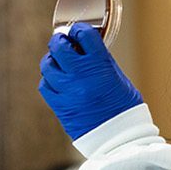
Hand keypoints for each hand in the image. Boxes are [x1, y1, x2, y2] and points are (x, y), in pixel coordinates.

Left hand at [38, 22, 143, 139]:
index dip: (79, 30)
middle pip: (59, 47)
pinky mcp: (60, 106)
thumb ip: (101, 62)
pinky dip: (49, 81)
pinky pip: (45, 86)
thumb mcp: (119, 78)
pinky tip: (57, 82)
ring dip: (52, 61)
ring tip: (58, 63)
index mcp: (100, 66)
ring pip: (48, 66)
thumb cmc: (125, 109)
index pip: (83, 35)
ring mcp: (67, 91)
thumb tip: (86, 49)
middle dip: (60, 41)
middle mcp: (81, 76)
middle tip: (62, 42)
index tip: (78, 32)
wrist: (120, 139)